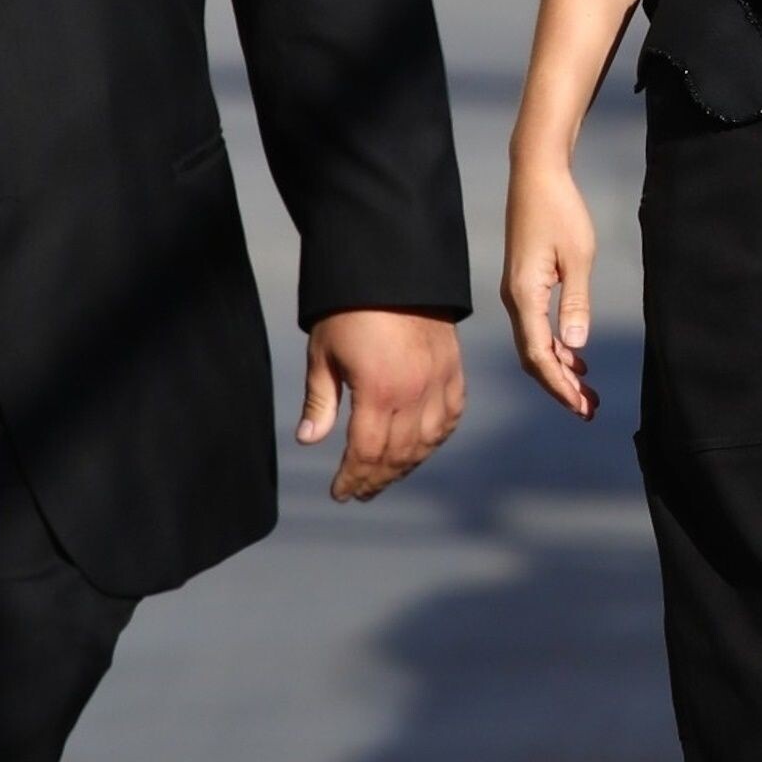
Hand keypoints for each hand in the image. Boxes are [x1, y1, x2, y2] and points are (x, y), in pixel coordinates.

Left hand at [297, 311, 466, 499]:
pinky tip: (420, 448)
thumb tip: (308, 438)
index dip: (352, 478)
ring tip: (385, 477)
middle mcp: (414, 393)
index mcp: (379, 391)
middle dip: (376, 479)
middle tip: (360, 491)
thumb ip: (320, 400)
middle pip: (398, 455)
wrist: (394, 269)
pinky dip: (435, 439)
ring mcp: (438, 382)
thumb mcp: (324, 353)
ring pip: (427, 442)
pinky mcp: (453, 370)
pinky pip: (450, 417)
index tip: (340, 492)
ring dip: (405, 466)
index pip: (367, 453)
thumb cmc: (350, 309)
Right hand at [503, 152, 598, 417]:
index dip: (560, 385)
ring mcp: (517, 292)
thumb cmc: (560, 210)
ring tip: (587, 391)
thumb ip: (577, 302)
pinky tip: (576, 356)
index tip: (582, 406)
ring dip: (560, 369)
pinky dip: (556, 346)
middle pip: (534, 357)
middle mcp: (515, 299)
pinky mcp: (524, 283)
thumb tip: (576, 345)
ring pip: (534, 344)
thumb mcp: (578, 256)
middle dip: (560, 385)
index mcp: (525, 296)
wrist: (536, 174)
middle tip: (589, 409)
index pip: (540, 355)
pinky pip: (536, 327)